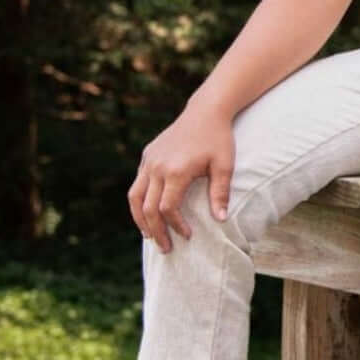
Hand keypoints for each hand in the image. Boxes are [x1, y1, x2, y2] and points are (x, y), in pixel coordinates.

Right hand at [128, 101, 235, 251]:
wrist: (205, 111)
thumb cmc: (218, 139)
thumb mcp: (224, 166)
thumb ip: (220, 193)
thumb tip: (221, 220)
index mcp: (176, 171)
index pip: (168, 208)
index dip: (175, 226)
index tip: (187, 236)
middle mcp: (157, 166)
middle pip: (147, 208)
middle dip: (155, 231)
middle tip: (165, 248)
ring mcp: (149, 160)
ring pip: (135, 197)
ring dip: (140, 219)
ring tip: (150, 235)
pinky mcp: (147, 155)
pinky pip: (138, 184)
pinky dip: (140, 202)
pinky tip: (149, 212)